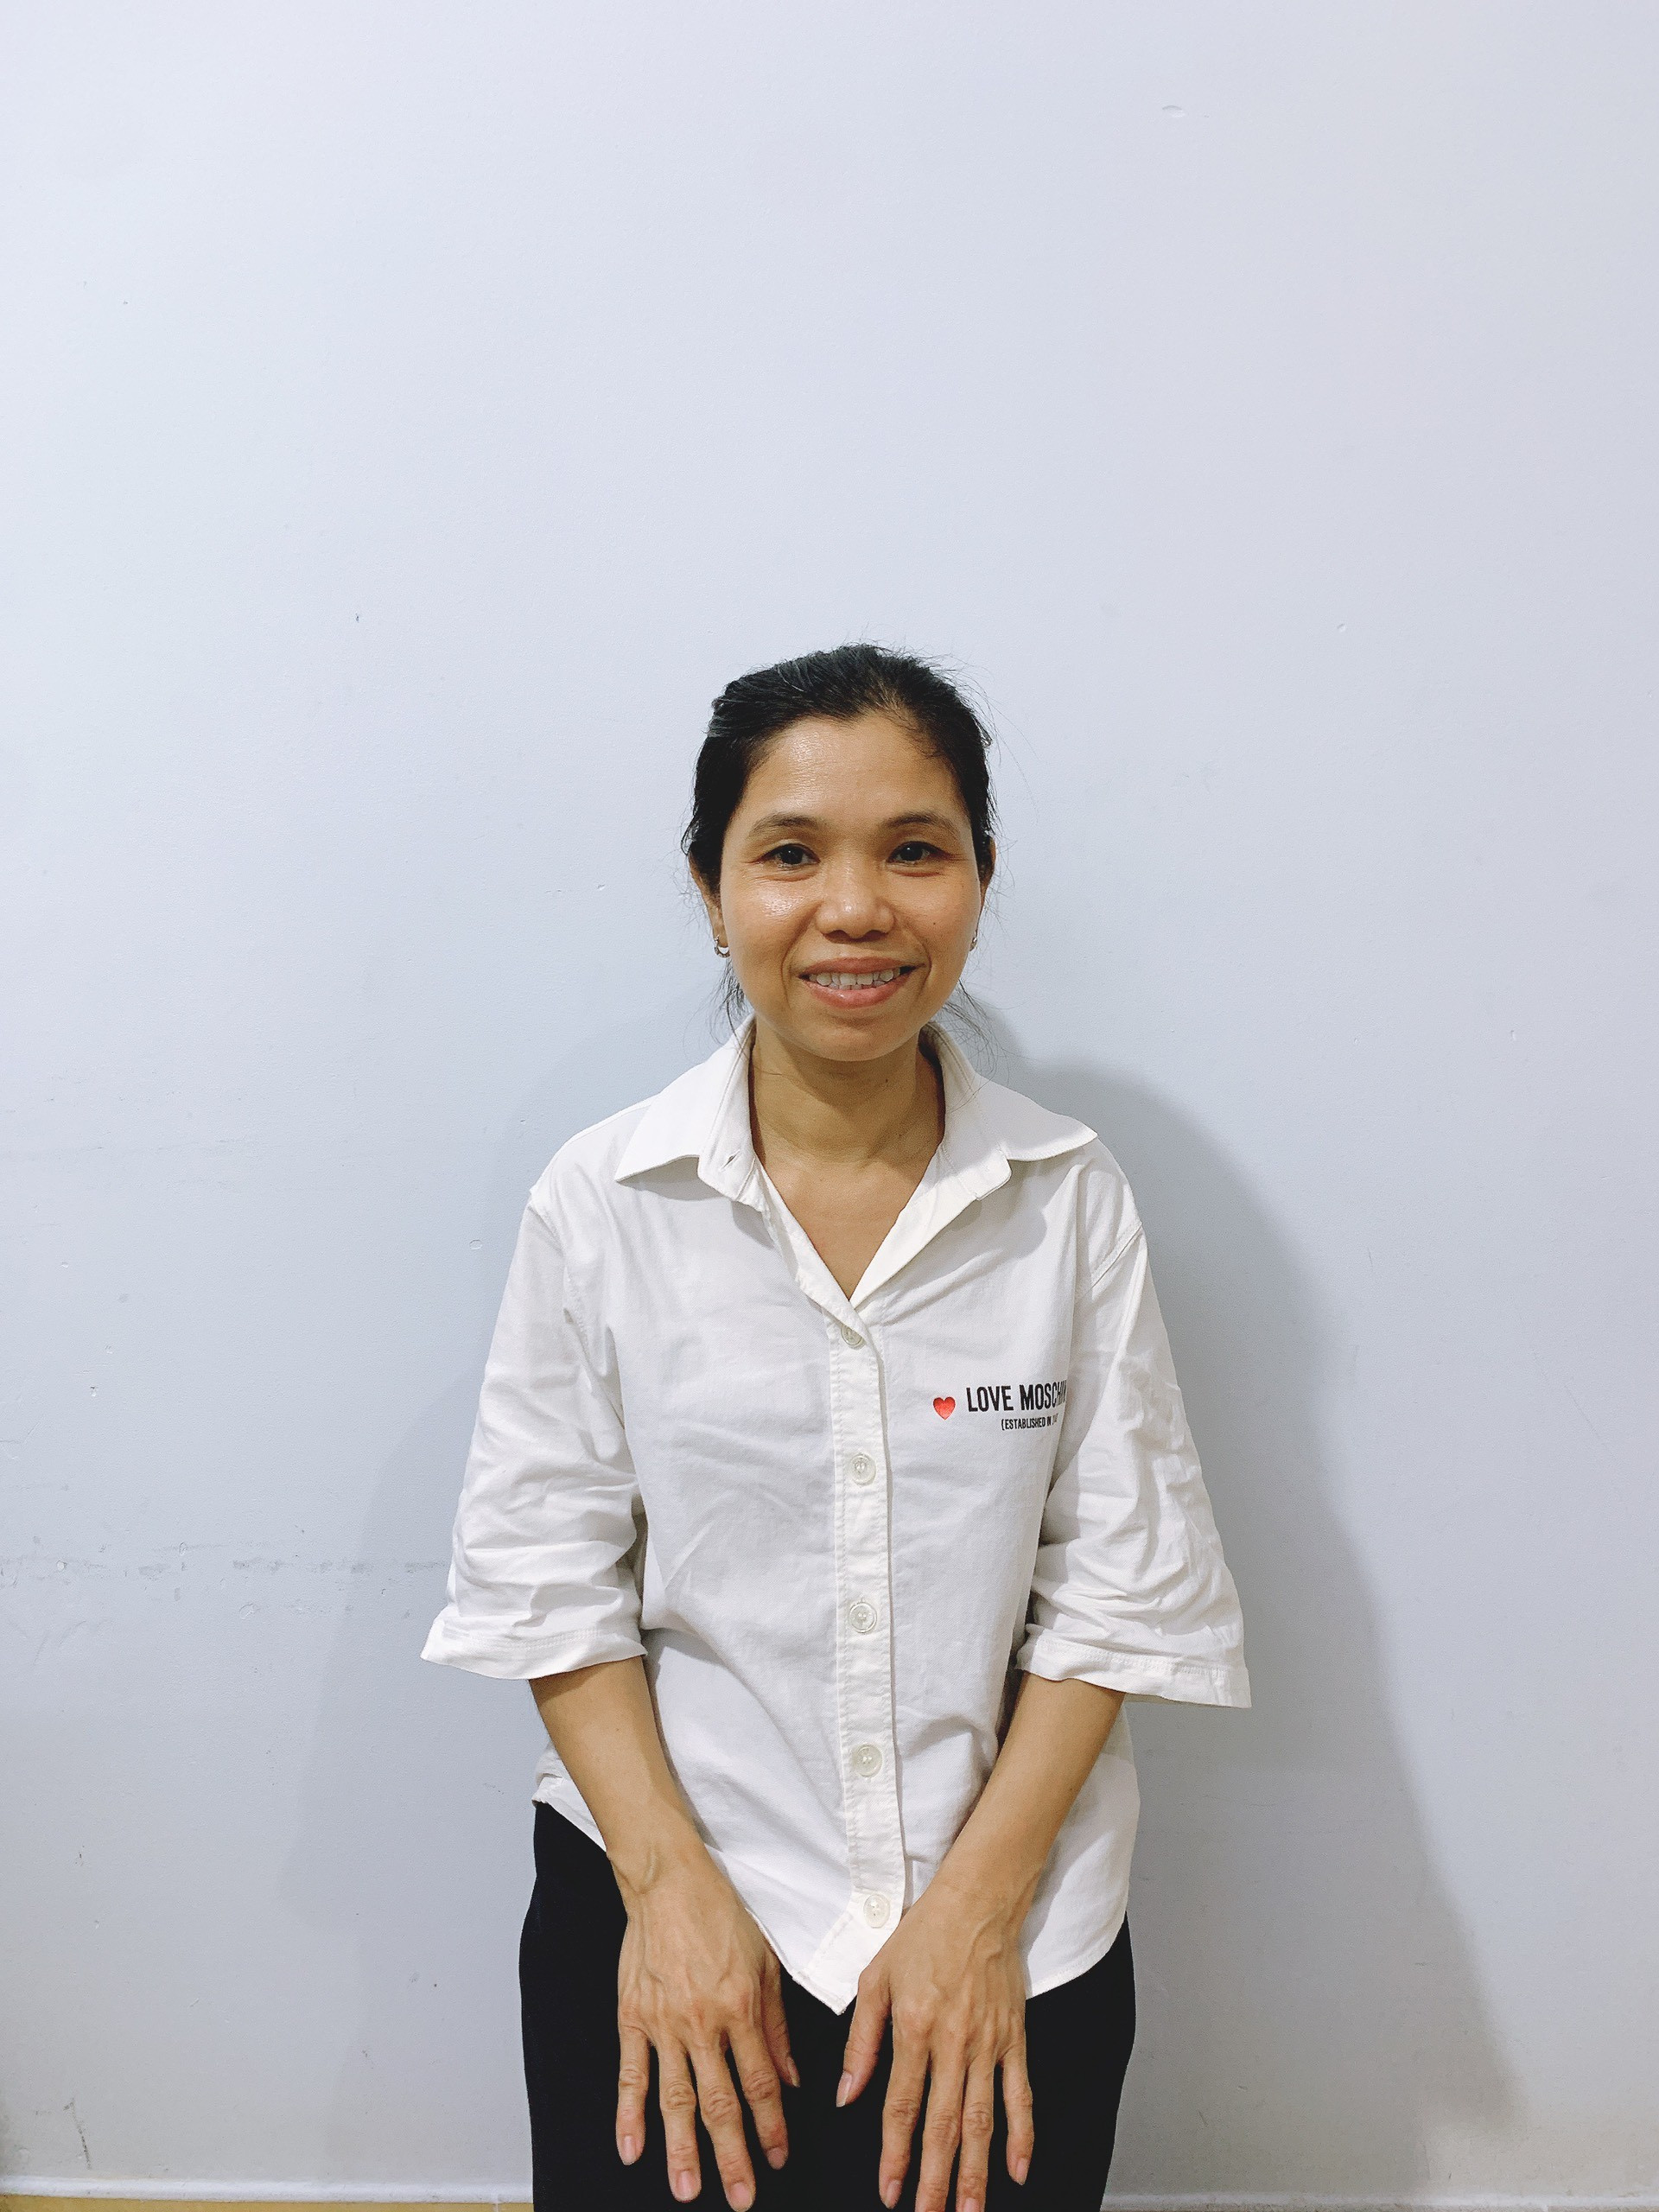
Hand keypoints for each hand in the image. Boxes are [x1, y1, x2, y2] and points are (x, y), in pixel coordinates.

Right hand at [615, 1850, 799, 2207]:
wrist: (668, 1882)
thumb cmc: (721, 1915)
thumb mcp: (766, 1963)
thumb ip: (777, 2025)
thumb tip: (793, 2078)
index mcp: (741, 2008)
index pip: (761, 2082)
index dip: (772, 2125)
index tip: (779, 2157)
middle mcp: (703, 2022)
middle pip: (720, 2102)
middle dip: (733, 2155)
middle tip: (742, 2196)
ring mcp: (663, 2023)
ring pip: (675, 2099)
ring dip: (683, 2149)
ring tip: (688, 2189)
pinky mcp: (632, 2017)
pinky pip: (630, 2074)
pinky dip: (628, 2115)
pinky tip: (631, 2150)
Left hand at [838, 1877, 1033, 2211]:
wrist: (976, 1900)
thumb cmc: (923, 1934)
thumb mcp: (875, 1978)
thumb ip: (860, 2039)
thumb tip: (846, 2091)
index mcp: (913, 2029)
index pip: (901, 2107)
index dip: (893, 2154)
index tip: (888, 2190)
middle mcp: (952, 2043)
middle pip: (944, 2126)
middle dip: (936, 2179)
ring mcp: (988, 2044)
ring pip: (982, 2121)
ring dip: (976, 2172)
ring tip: (970, 2210)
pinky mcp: (1014, 2038)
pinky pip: (1020, 2094)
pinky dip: (1021, 2135)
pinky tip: (1016, 2170)